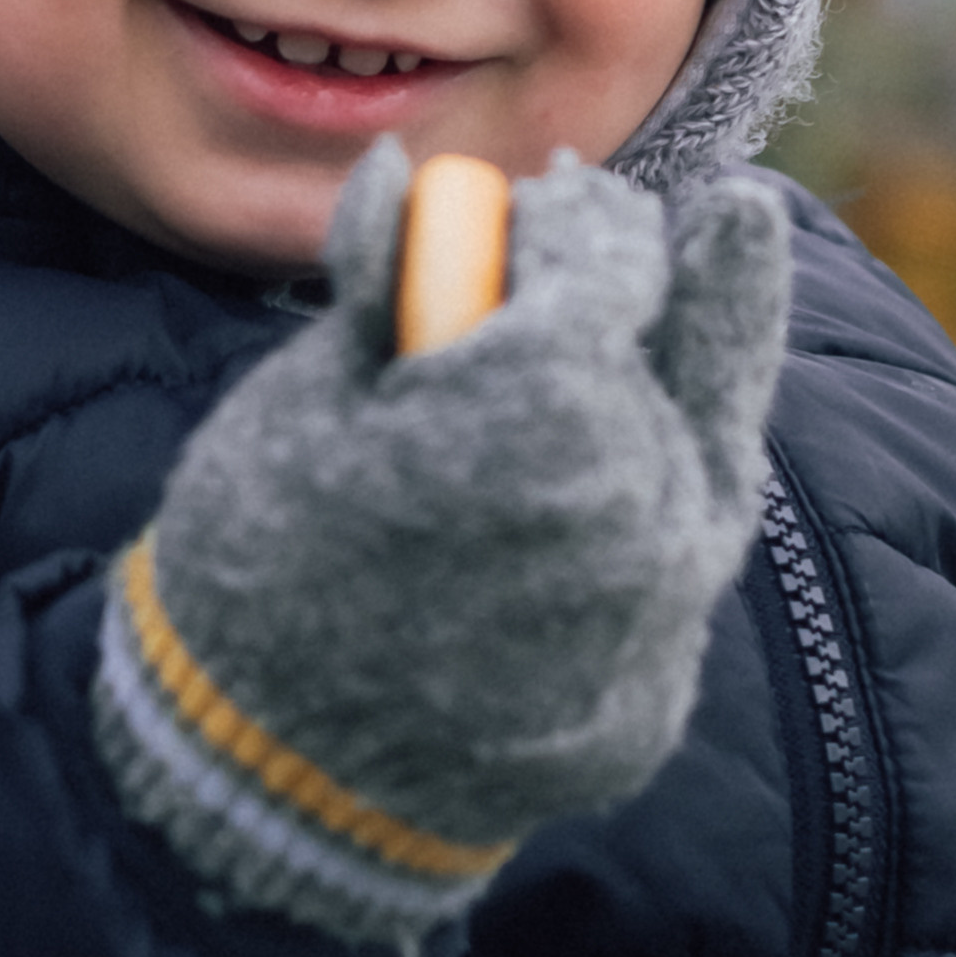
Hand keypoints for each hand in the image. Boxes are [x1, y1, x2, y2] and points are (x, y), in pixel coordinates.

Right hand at [92, 137, 789, 951]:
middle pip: (661, 340)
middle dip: (606, 298)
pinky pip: (676, 553)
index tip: (533, 206)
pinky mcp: (661, 682)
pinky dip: (640, 501)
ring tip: (554, 391)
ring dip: (637, 394)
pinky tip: (586, 484)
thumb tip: (406, 175)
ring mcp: (664, 603)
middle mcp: (641, 492)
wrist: (268, 781)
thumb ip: (389, 279)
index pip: (611, 252)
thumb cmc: (265, 555)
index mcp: (545, 397)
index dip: (569, 217)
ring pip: (690, 441)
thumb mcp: (307, 394)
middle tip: (544, 276)